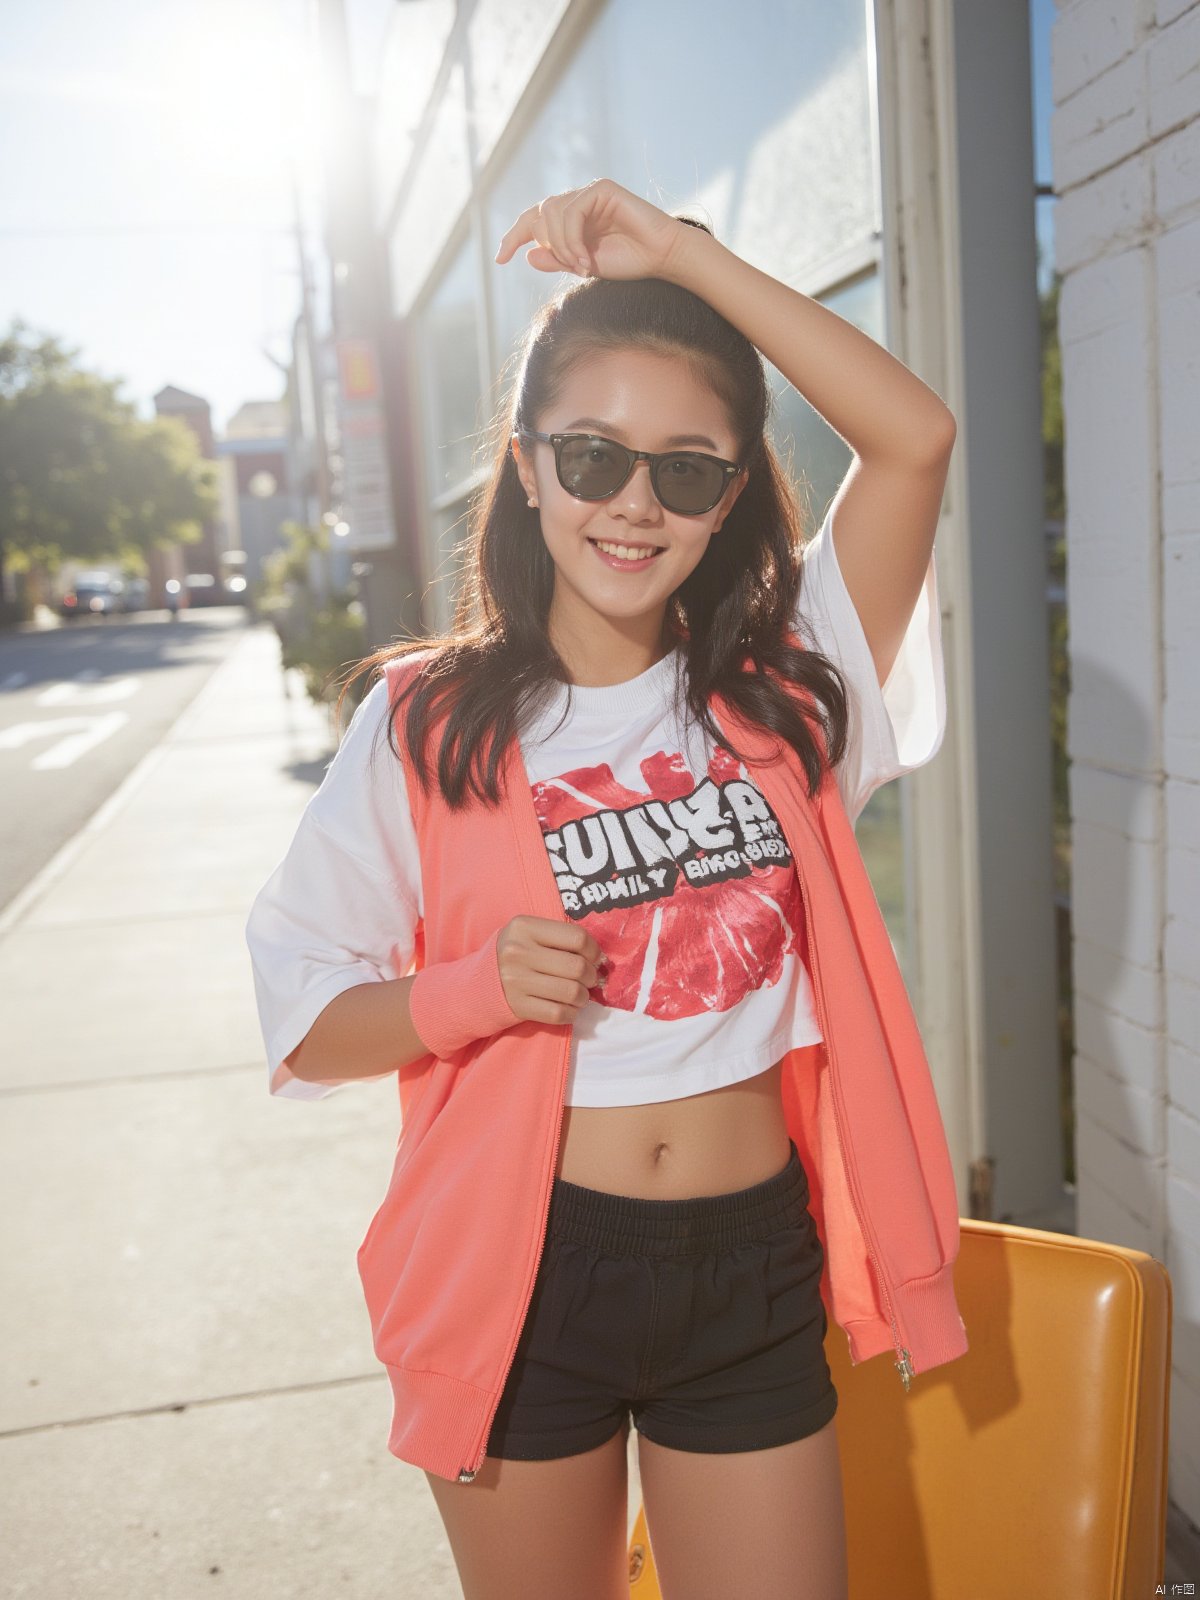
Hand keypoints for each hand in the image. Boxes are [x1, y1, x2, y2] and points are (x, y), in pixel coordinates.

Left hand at [493, 177, 694, 283]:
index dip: (513, 237)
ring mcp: (589, 193)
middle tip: (571, 268)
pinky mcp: (602, 188)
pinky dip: (572, 238)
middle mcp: (576, 202)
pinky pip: (571, 211)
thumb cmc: (628, 261)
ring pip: (552, 213)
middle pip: (538, 215)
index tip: (500, 260)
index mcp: (570, 219)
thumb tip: (527, 254)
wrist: (661, 257)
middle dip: (547, 245)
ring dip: (561, 245)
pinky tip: (585, 258)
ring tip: (581, 266)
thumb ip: (557, 259)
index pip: (532, 221)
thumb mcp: (584, 266)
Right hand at [495, 914, 606, 1026]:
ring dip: (584, 996)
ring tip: (580, 994)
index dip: (594, 950)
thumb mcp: (529, 934)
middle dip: (592, 976)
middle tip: (590, 979)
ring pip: (571, 992)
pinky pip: (558, 1013)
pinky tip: (569, 1008)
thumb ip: (560, 938)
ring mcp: (516, 981)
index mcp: (524, 927)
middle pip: (577, 967)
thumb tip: (599, 958)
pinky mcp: (517, 1006)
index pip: (577, 937)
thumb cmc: (514, 955)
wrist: (478, 984)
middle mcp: (518, 952)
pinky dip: (571, 1013)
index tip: (595, 958)